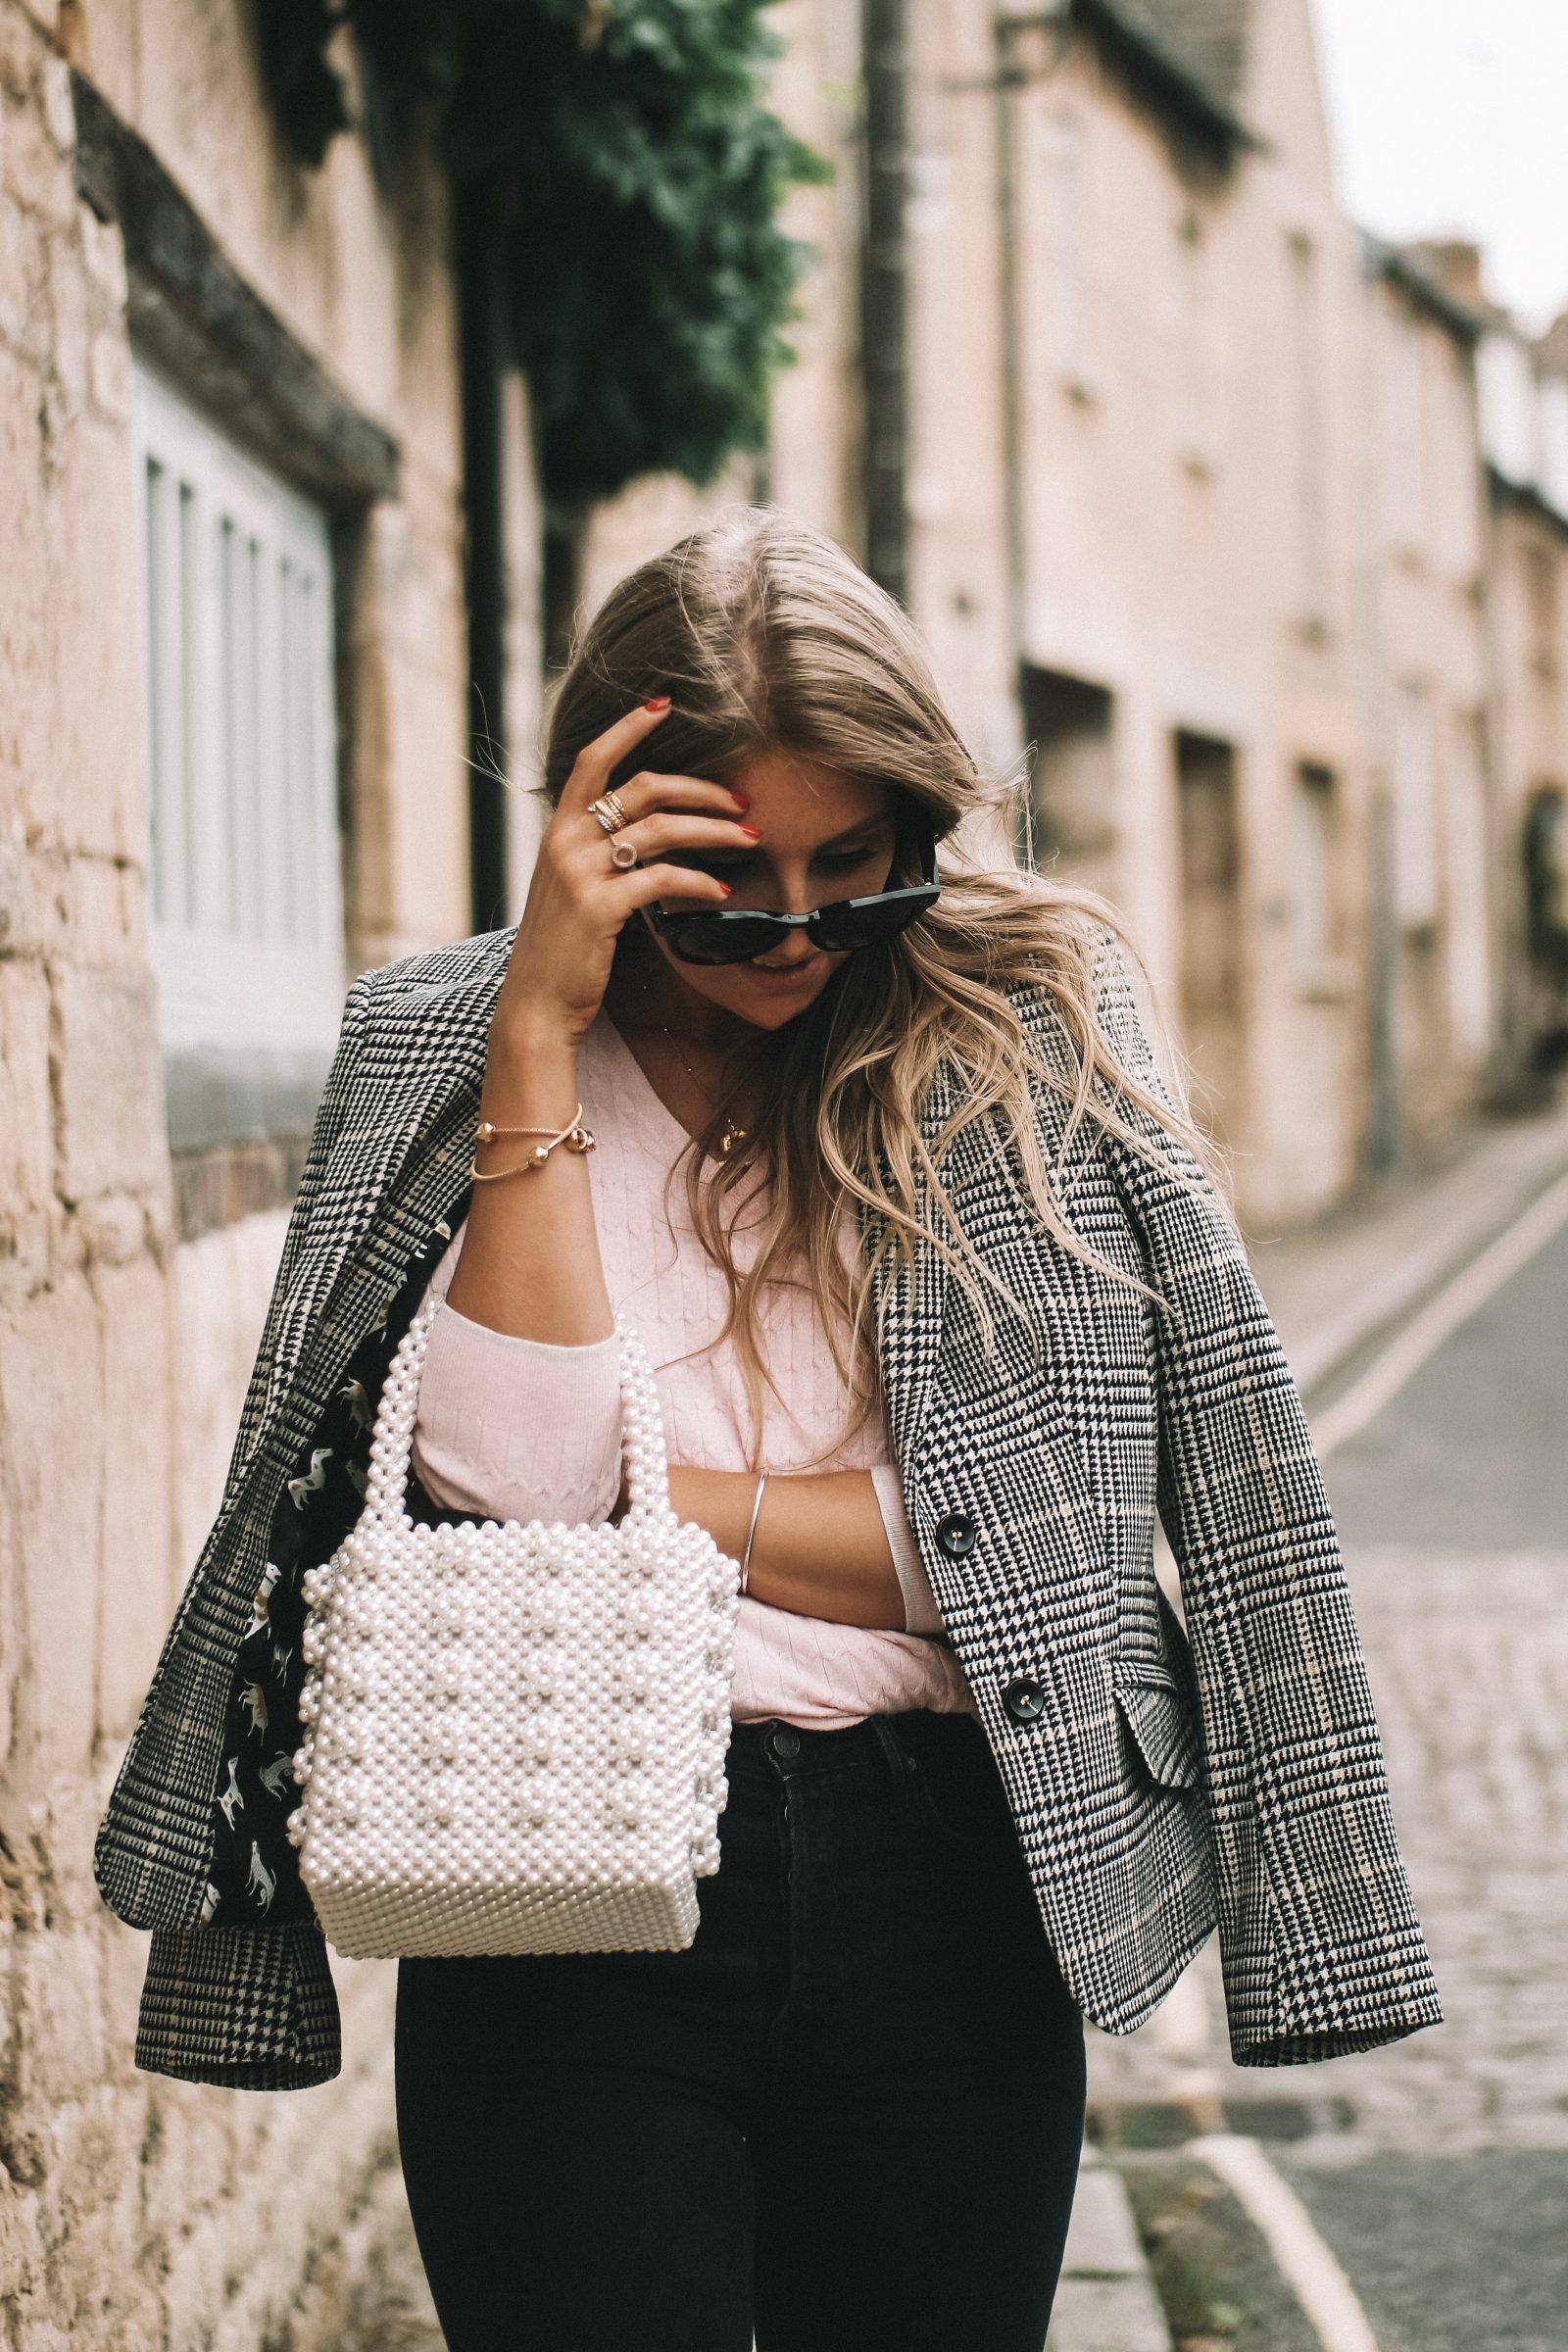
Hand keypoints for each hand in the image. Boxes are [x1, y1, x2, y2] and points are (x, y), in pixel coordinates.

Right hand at [492, 699, 755, 1051]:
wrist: (536, 1005)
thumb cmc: (564, 950)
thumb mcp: (573, 888)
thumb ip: (601, 854)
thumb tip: (655, 832)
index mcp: (558, 829)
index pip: (594, 759)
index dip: (629, 726)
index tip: (665, 702)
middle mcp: (565, 841)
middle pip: (644, 788)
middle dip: (702, 789)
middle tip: (742, 801)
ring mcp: (580, 872)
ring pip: (662, 829)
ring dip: (715, 831)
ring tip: (752, 840)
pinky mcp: (599, 907)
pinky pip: (662, 878)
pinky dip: (700, 880)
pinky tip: (723, 891)